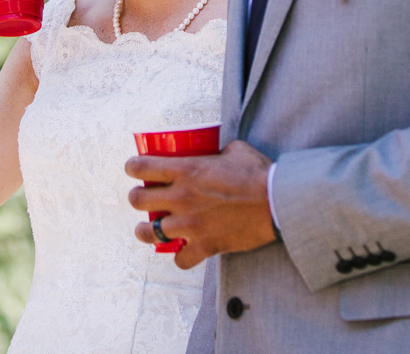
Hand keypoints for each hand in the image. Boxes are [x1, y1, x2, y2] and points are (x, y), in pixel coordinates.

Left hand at [126, 140, 275, 269]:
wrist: (277, 203)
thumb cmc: (258, 173)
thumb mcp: (234, 150)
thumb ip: (216, 151)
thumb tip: (214, 153)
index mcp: (185, 170)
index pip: (140, 167)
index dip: (132, 166)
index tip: (133, 168)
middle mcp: (181, 197)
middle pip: (137, 200)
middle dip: (137, 197)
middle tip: (143, 197)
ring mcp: (190, 224)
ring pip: (148, 233)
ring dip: (146, 230)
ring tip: (149, 229)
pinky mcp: (204, 245)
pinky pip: (180, 260)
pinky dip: (180, 256)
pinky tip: (184, 250)